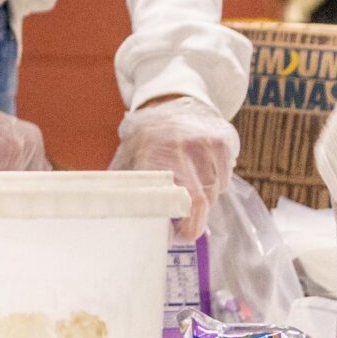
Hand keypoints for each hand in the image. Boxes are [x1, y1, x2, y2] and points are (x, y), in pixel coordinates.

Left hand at [110, 97, 236, 242]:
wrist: (172, 101)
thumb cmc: (145, 138)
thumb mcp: (126, 158)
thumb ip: (122, 187)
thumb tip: (111, 218)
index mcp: (151, 157)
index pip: (169, 200)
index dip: (177, 224)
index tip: (175, 236)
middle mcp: (180, 149)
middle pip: (198, 201)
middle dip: (194, 220)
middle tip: (186, 229)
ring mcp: (205, 144)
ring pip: (214, 192)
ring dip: (204, 200)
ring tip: (189, 191)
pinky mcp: (224, 141)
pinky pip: (225, 179)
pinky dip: (217, 185)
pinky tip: (202, 174)